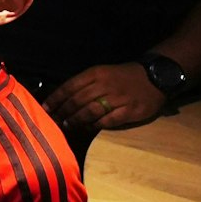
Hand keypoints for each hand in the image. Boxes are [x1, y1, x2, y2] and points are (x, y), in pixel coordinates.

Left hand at [45, 62, 166, 130]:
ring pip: (91, 111)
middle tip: (54, 121)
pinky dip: (96, 125)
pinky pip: (109, 120)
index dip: (56, 98)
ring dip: (76, 120)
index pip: (70, 86)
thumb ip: (84, 84)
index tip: (45, 108)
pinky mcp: (130, 110)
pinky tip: (88, 128)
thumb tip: (62, 99)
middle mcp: (105, 85)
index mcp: (96, 73)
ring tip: (67, 126)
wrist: (154, 77)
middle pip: (78, 100)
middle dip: (63, 112)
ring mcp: (118, 98)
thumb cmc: (123, 76)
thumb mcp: (102, 73)